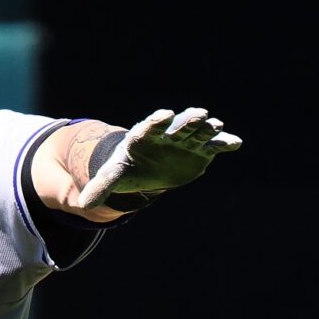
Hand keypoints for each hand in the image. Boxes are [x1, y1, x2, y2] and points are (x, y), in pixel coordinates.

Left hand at [77, 108, 241, 209]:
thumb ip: (101, 187)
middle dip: (188, 121)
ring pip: (197, 132)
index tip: (165, 115)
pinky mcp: (199, 150)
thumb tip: (82, 204)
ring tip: (216, 125)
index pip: (150, 126)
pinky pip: (213, 145)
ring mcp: (185, 141)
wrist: (145, 169)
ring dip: (207, 128)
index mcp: (144, 136)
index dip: (157, 121)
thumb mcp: (113, 176)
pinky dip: (224, 143)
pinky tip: (235, 143)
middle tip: (199, 114)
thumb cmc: (127, 168)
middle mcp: (166, 135)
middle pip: (178, 125)